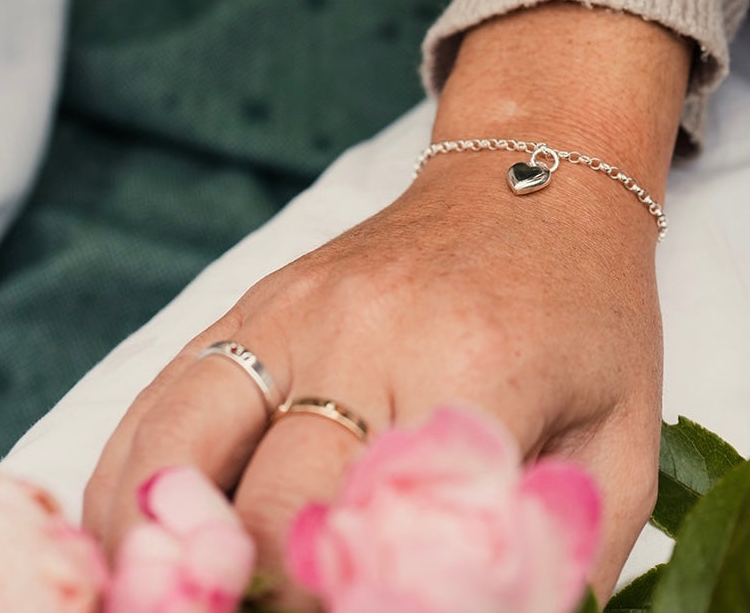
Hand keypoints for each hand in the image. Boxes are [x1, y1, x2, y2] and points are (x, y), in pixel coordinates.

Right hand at [84, 5, 690, 604]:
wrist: (531, 179)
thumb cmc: (584, 312)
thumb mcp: (616, 440)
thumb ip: (560, 555)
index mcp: (468, 371)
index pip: (374, 537)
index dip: (348, 605)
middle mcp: (360, 334)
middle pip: (264, 510)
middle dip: (260, 592)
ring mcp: (292, 309)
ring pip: (174, 450)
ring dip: (161, 549)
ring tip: (174, 599)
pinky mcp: (257, 300)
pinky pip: (163, 399)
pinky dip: (133, 482)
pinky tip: (141, 539)